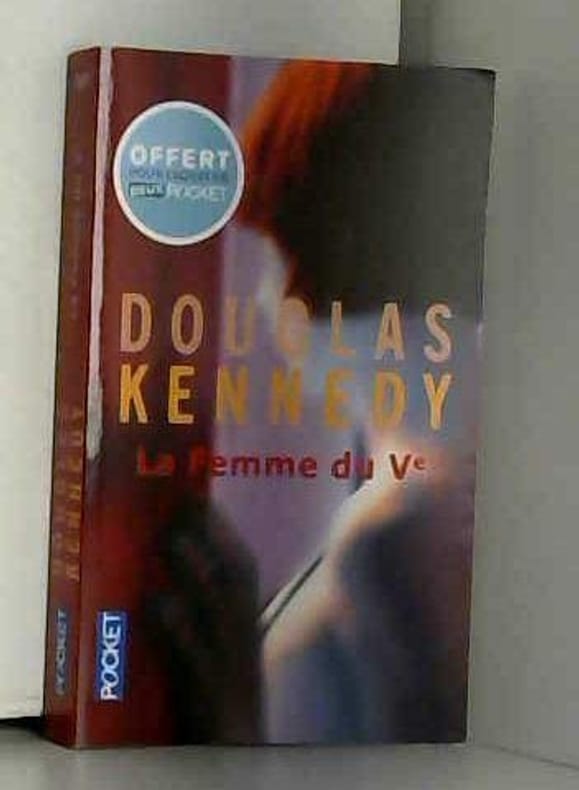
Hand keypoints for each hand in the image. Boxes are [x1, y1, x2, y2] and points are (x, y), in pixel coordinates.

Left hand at [145, 495, 261, 742]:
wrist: (238, 756)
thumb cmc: (221, 699)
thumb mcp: (222, 653)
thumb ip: (206, 618)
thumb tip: (172, 579)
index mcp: (245, 626)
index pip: (243, 568)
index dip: (223, 530)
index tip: (199, 497)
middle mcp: (243, 639)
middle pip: (238, 576)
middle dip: (213, 535)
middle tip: (183, 503)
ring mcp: (230, 665)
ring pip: (220, 608)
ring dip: (196, 569)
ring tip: (171, 536)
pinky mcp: (212, 696)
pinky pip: (195, 656)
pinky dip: (176, 627)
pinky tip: (156, 603)